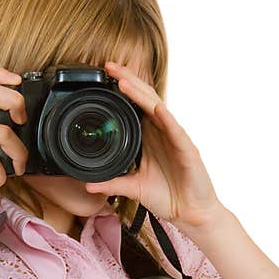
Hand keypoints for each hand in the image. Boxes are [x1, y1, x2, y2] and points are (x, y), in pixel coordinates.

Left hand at [84, 61, 227, 232]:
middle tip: (108, 65)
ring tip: (124, 81)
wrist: (190, 213)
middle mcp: (161, 132)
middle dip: (127, 81)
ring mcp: (175, 138)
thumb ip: (111, 183)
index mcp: (148, 136)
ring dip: (141, 94)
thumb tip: (87, 184)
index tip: (102, 76)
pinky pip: (176, 131)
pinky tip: (158, 109)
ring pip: (157, 109)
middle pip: (144, 99)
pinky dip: (167, 119)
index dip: (120, 89)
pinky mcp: (187, 150)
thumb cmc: (167, 196)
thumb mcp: (133, 188)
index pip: (133, 105)